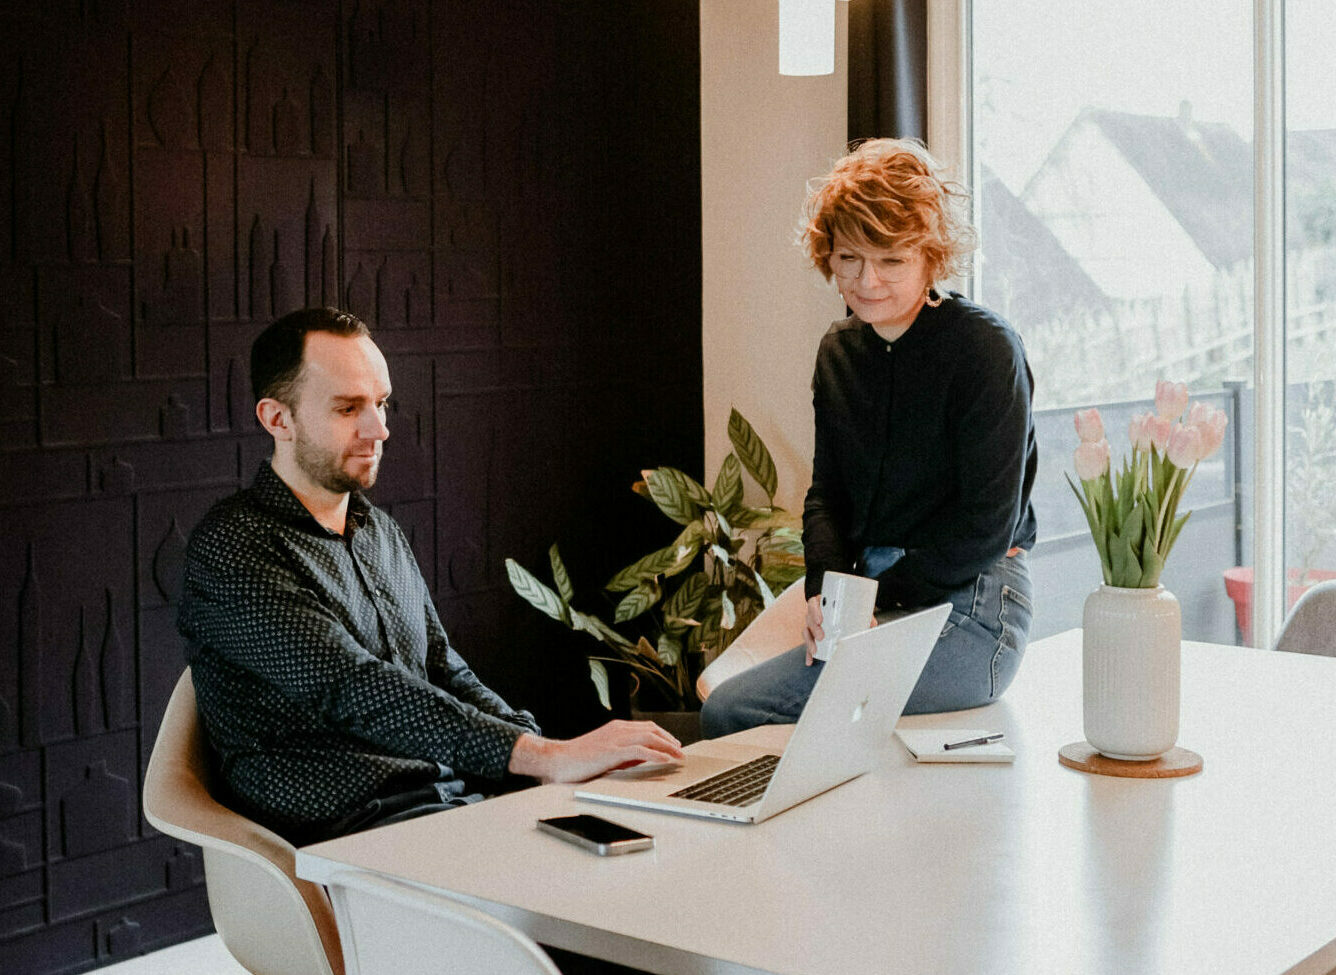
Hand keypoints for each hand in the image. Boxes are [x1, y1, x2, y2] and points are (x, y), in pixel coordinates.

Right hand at [508, 720, 684, 783]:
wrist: (557, 760)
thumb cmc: (578, 759)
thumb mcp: (606, 754)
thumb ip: (624, 754)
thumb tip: (642, 759)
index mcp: (616, 728)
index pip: (646, 727)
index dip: (662, 735)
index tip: (673, 744)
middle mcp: (618, 729)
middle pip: (652, 730)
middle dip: (669, 739)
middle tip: (680, 751)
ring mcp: (616, 738)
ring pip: (650, 737)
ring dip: (668, 746)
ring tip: (679, 756)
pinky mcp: (613, 751)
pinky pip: (642, 751)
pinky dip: (657, 754)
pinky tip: (666, 760)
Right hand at [804, 595, 877, 664]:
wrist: (840, 610)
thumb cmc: (844, 608)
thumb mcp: (852, 609)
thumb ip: (861, 615)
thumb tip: (872, 624)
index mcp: (822, 603)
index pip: (814, 604)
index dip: (814, 611)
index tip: (820, 620)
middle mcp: (814, 613)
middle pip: (809, 619)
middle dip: (814, 629)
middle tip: (822, 637)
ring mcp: (812, 624)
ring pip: (806, 631)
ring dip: (809, 642)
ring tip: (815, 650)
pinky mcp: (812, 635)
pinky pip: (808, 643)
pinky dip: (808, 653)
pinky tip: (810, 660)